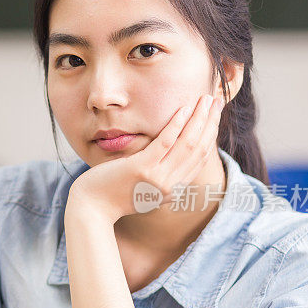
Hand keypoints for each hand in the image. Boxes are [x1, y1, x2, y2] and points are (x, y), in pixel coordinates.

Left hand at [66, 94, 223, 222]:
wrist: (91, 208)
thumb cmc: (110, 195)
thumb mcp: (141, 190)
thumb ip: (157, 177)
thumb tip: (167, 158)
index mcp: (172, 190)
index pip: (199, 160)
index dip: (210, 135)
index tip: (214, 117)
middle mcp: (169, 186)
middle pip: (199, 150)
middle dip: (210, 123)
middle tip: (217, 102)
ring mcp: (157, 178)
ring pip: (187, 144)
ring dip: (199, 119)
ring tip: (206, 99)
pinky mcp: (141, 169)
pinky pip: (165, 143)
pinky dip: (177, 124)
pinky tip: (184, 108)